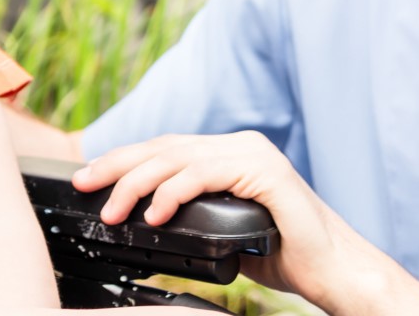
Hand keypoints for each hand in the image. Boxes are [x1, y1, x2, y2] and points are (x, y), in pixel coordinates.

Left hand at [70, 132, 369, 306]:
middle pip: (166, 146)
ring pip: (179, 157)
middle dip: (118, 164)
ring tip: (112, 209)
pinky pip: (206, 174)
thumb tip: (144, 227)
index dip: (124, 161)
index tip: (90, 180)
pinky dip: (173, 192)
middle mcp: (242, 146)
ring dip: (137, 182)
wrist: (334, 271)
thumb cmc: (286, 256)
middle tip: (84, 184)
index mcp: (231, 155)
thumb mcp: (225, 233)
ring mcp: (255, 155)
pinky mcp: (267, 172)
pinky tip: (153, 213)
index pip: (167, 149)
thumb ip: (193, 221)